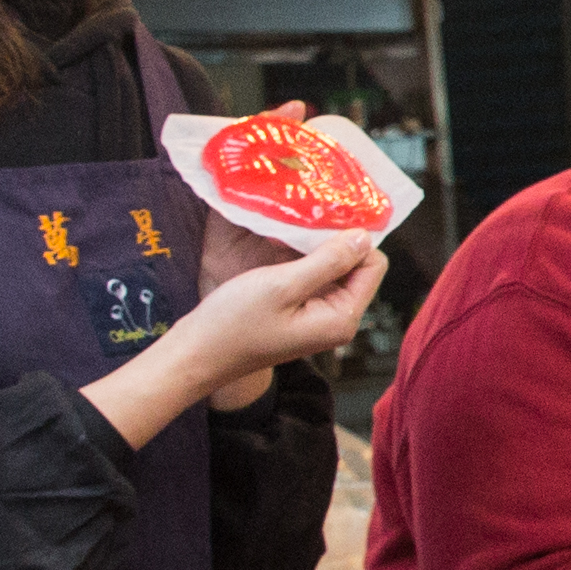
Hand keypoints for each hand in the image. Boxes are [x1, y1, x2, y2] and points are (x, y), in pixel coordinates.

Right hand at [180, 235, 384, 411]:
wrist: (197, 354)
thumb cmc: (234, 323)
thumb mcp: (282, 285)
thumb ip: (327, 261)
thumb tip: (364, 237)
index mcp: (342, 318)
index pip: (373, 265)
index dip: (354, 239)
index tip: (327, 217)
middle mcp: (338, 320)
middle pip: (356, 266)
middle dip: (336, 241)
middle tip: (308, 215)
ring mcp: (319, 318)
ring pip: (333, 269)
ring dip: (316, 247)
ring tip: (293, 224)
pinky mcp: (300, 312)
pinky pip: (313, 278)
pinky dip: (301, 259)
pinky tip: (282, 243)